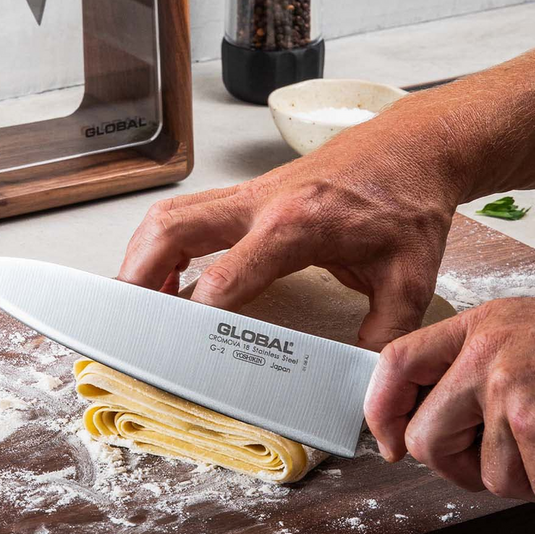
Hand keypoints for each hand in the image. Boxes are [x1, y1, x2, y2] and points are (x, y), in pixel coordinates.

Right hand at [117, 105, 463, 348]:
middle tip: (125, 321)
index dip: (198, 315)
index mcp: (297, 224)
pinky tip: (166, 277)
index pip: (227, 273)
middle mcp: (261, 202)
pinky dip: (161, 243)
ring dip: (141, 256)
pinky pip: (186, 212)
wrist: (409, 148)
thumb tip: (364, 385)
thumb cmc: (406, 203)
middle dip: (139, 276)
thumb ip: (384, 334)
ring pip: (169, 216)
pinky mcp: (245, 193)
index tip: (182, 350)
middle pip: (174, 229)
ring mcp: (248, 193)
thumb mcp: (410, 277)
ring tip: (136, 302)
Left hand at [364, 291, 534, 505]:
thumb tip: (449, 417)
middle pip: (427, 439)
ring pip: (490, 477)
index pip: (398, 363)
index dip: (383, 410)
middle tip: (501, 468)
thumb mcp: (531, 331)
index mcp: (479, 329)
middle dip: (457, 470)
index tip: (389, 442)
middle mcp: (486, 359)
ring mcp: (510, 396)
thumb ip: (484, 367)